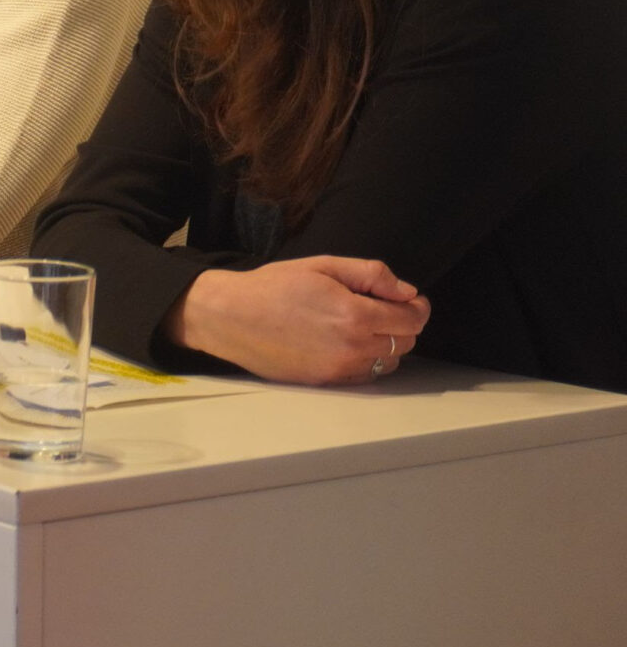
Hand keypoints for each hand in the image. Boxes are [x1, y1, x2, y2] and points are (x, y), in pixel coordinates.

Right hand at [165, 257, 430, 386]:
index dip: (416, 307)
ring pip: (389, 362)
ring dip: (385, 345)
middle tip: (379, 308)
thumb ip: (371, 275)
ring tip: (360, 327)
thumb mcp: (322, 265)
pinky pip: (365, 375)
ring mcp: (339, 368)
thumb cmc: (273, 286)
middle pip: (405, 342)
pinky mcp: (326, 381)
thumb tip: (408, 292)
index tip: (407, 300)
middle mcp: (353, 347)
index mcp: (355, 314)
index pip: (412, 319)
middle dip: (400, 324)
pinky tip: (344, 343)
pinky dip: (366, 360)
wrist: (230, 316)